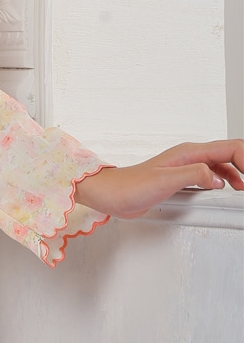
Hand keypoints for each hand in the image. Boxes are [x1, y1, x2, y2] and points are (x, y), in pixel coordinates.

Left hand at [74, 139, 243, 217]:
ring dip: (238, 172)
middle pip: (230, 152)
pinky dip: (225, 180)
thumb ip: (193, 175)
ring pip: (222, 163)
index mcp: (189, 153)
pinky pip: (211, 174)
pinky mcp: (183, 178)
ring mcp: (187, 167)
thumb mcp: (165, 181)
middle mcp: (190, 157)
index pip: (230, 148)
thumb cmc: (131, 186)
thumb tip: (216, 177)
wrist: (112, 194)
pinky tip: (226, 190)